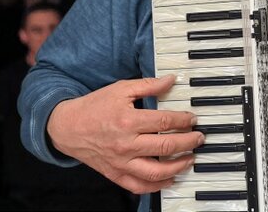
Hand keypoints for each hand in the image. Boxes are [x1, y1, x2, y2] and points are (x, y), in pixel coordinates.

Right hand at [47, 75, 202, 193]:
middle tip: (199, 139)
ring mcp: (121, 162)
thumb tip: (171, 80)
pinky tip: (170, 179)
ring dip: (179, 167)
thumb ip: (148, 85)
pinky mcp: (115, 174)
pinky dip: (158, 186)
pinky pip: (139, 186)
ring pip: (156, 172)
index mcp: (128, 120)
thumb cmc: (94, 107)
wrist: (67, 127)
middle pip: (166, 146)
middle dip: (189, 142)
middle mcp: (126, 144)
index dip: (184, 120)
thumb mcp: (121, 89)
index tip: (193, 119)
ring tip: (190, 159)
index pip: (166, 122)